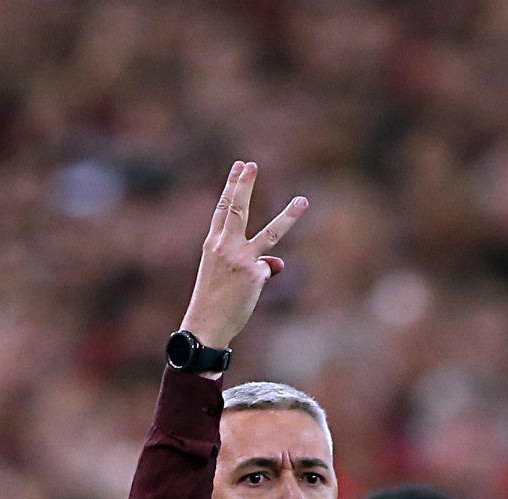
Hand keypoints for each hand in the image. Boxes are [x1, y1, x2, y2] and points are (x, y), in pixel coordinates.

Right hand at [180, 161, 307, 349]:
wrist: (204, 325)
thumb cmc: (212, 301)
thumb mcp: (224, 275)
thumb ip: (250, 262)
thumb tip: (277, 263)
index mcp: (212, 244)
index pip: (223, 209)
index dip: (232, 186)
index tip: (240, 167)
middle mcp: (225, 247)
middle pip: (238, 209)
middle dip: (244, 185)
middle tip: (251, 164)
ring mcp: (241, 259)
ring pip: (271, 233)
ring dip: (289, 216)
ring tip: (303, 201)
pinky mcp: (254, 274)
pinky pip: (267, 271)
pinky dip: (260, 281)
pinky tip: (246, 293)